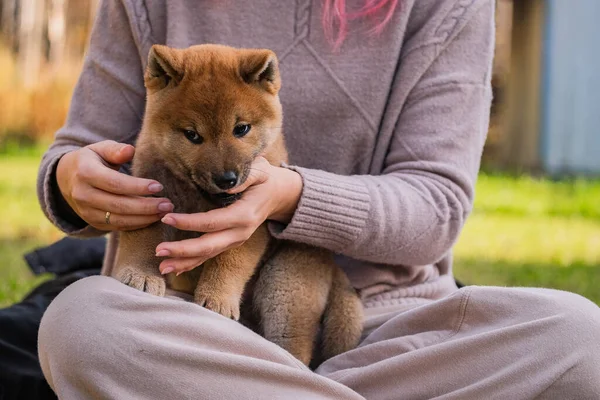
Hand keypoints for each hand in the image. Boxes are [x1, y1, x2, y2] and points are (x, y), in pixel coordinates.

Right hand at [56, 140, 173, 230]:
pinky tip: (153, 218)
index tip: (159, 187)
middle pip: (119, 205)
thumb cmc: (93, 160)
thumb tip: (129, 150)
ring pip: (119, 220)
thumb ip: (115, 149)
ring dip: (145, 218)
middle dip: (146, 207)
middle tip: (168, 204)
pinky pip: (118, 226)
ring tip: (164, 212)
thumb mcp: (100, 149)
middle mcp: (83, 195)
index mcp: (85, 173)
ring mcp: (87, 211)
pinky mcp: (94, 222)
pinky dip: (137, 224)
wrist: (68, 178)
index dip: (138, 187)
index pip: (115, 183)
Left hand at [155, 157, 301, 274]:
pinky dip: (192, 264)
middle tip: (159, 250)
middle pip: (208, 245)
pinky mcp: (230, 243)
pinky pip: (209, 256)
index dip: (189, 222)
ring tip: (162, 267)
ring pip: (207, 255)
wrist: (279, 195)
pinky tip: (175, 270)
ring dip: (184, 262)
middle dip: (183, 250)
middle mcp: (240, 233)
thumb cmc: (265, 179)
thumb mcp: (260, 170)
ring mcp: (235, 241)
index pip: (212, 222)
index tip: (167, 218)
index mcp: (244, 215)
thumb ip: (244, 177)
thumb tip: (226, 185)